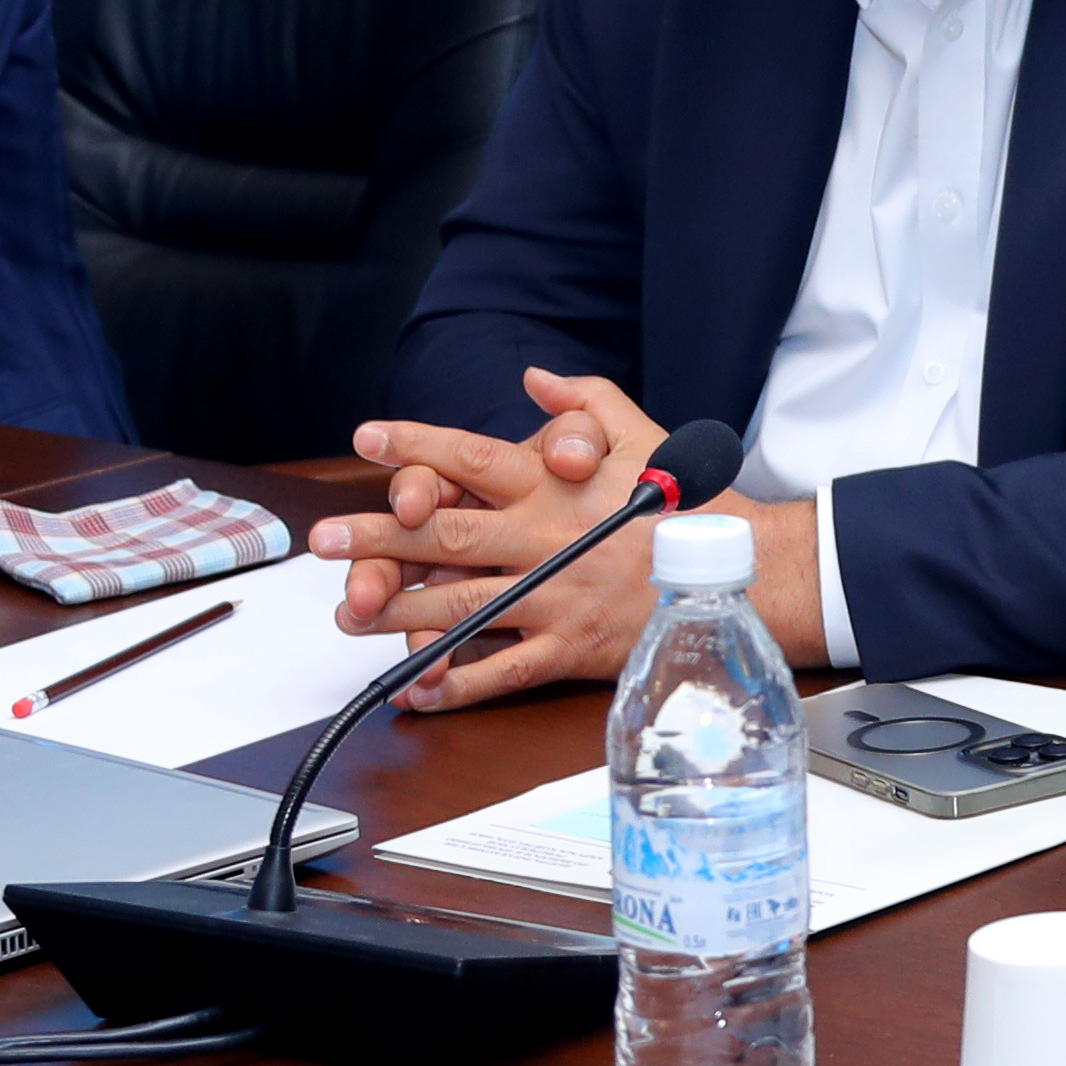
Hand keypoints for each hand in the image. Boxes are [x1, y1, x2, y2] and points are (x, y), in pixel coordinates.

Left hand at [305, 383, 819, 708]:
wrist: (740, 570)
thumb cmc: (688, 500)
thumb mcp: (641, 432)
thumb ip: (583, 401)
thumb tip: (533, 378)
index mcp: (555, 486)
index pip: (472, 458)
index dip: (416, 445)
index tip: (367, 439)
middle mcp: (546, 540)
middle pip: (447, 536)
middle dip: (379, 539)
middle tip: (325, 540)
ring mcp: (554, 599)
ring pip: (459, 606)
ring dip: (396, 612)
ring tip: (347, 612)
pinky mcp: (567, 649)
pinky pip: (499, 672)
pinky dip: (452, 683)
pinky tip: (411, 687)